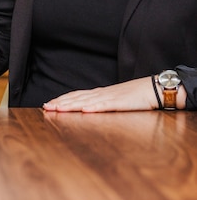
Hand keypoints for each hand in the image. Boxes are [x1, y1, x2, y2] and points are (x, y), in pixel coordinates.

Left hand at [42, 77, 159, 112]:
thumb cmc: (135, 96)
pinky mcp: (121, 103)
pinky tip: (85, 110)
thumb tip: (88, 108)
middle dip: (60, 103)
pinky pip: (106, 106)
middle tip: (46, 107)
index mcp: (99, 93)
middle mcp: (101, 94)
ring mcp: (110, 98)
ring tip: (58, 108)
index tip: (49, 104)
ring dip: (71, 105)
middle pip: (77, 98)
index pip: (76, 96)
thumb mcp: (115, 100)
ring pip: (86, 101)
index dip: (62, 100)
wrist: (153, 88)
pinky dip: (94, 108)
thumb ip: (102, 103)